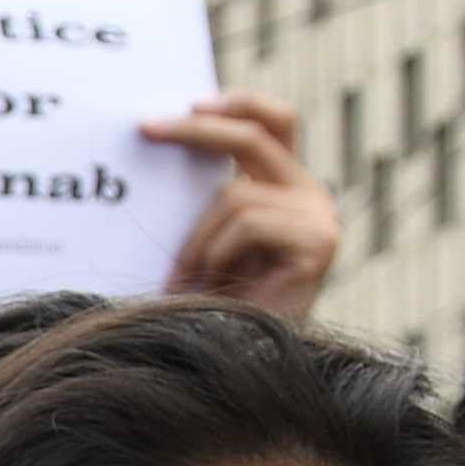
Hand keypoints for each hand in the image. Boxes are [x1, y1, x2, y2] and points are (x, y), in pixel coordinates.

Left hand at [153, 93, 340, 318]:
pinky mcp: (318, 242)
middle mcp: (308, 195)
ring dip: (198, 240)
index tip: (189, 103)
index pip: (273, 123)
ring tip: (191, 280)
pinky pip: (247, 224)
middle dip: (196, 130)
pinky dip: (217, 255)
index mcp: (284, 188)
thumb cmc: (213, 307)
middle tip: (145, 129)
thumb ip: (204, 201)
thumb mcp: (205, 240)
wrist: (242, 362)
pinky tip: (221, 284)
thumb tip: (162, 140)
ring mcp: (318, 217)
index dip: (238, 104)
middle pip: (255, 136)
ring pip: (235, 196)